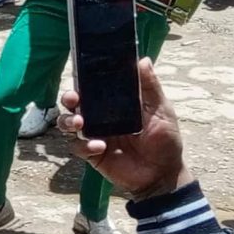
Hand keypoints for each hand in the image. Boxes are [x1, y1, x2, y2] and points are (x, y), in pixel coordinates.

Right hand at [59, 59, 185, 199]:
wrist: (163, 174)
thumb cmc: (165, 140)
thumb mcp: (161, 111)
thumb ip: (150, 87)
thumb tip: (143, 60)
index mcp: (114, 104)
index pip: (92, 88)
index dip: (82, 80)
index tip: (80, 74)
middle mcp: (100, 117)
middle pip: (74, 103)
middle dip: (69, 98)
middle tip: (74, 99)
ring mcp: (94, 135)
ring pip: (68, 123)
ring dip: (69, 121)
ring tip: (80, 124)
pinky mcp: (91, 154)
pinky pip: (77, 146)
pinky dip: (84, 145)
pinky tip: (99, 147)